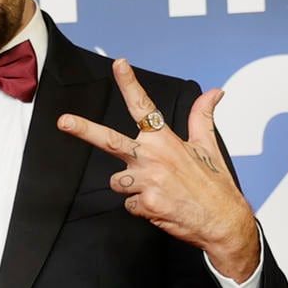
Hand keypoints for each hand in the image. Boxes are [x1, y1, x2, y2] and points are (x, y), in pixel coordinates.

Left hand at [57, 57, 260, 281]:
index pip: (143, 107)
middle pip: (110, 140)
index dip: (130, 84)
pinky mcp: (145, 205)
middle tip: (63, 121)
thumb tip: (215, 92)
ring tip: (155, 191)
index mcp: (165, 141)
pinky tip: (160, 208)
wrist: (224, 222)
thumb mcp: (208, 146)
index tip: (119, 65)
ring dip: (130, 187)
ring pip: (116, 181)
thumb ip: (203, 117)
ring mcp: (147, 181)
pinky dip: (141, 208)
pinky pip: (129, 205)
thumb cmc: (215, 185)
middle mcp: (152, 158)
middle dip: (84, 130)